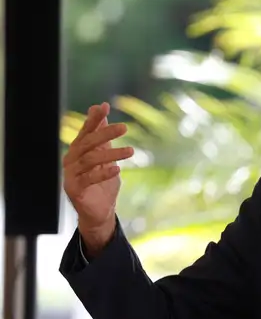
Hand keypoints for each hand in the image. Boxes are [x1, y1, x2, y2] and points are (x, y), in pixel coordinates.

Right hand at [63, 102, 133, 256]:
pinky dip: (103, 173)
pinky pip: (88, 179)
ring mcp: (70, 175)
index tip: (104, 106)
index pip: (85, 131)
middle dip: (105, 133)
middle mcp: (71, 160)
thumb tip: (100, 106)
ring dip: (111, 154)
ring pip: (90, 160)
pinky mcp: (74, 190)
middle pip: (87, 143)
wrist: (99, 212)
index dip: (94, 119)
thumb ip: (102, 135)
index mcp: (78, 151)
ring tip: (131, 151)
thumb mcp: (105, 155)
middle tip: (125, 127)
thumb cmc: (102, 182)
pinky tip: (118, 169)